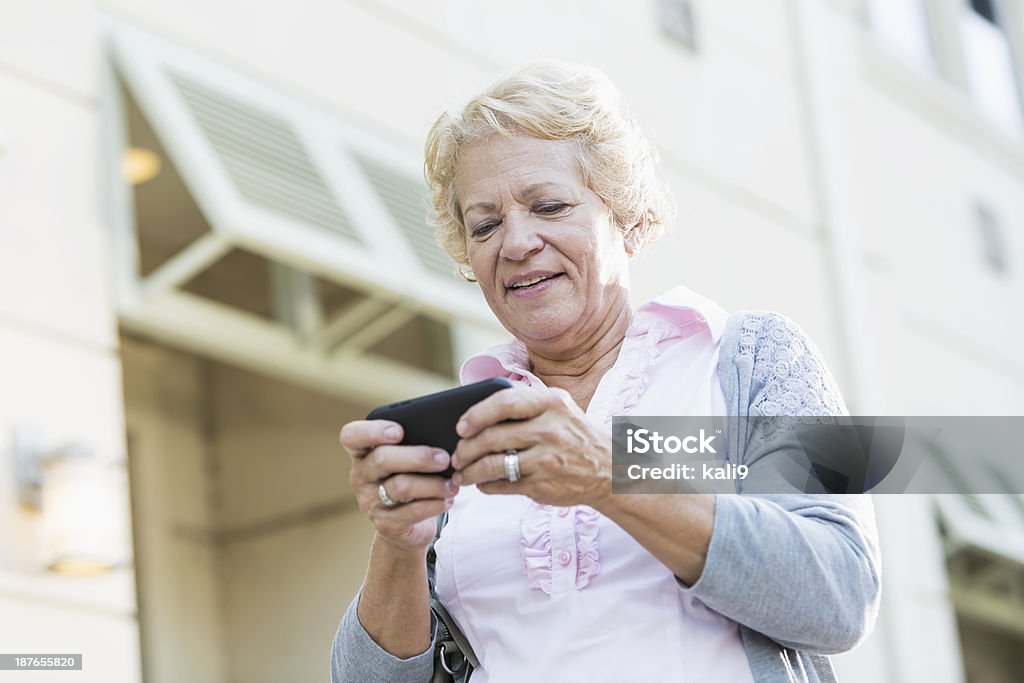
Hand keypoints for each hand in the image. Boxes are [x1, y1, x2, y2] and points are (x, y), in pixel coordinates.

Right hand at [340, 420, 459, 552]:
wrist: (406, 526)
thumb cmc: (408, 480)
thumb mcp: (405, 461)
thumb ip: (414, 444)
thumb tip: (444, 436)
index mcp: (362, 453)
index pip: (351, 436)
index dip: (372, 431)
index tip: (399, 431)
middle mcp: (361, 477)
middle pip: (382, 459)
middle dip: (417, 457)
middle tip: (444, 458)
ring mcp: (370, 502)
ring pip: (401, 487)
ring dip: (433, 484)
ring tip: (452, 483)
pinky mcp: (386, 524)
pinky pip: (413, 511)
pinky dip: (435, 503)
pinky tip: (448, 499)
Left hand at [451, 386, 610, 506]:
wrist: (610, 471)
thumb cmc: (575, 435)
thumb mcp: (560, 408)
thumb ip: (525, 405)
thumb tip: (476, 416)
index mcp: (552, 403)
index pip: (504, 403)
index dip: (476, 415)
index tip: (460, 426)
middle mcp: (550, 430)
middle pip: (492, 437)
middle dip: (465, 449)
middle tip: (455, 456)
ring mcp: (547, 460)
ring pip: (493, 465)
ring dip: (470, 471)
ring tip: (462, 474)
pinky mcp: (544, 485)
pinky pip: (503, 486)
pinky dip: (486, 486)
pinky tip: (482, 483)